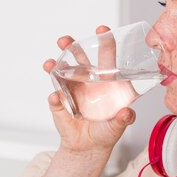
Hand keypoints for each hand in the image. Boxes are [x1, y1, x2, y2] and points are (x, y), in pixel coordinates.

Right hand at [43, 25, 136, 154]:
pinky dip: (55, 98)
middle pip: (78, 58)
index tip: (102, 30)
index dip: (104, 42)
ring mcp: (71, 91)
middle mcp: (87, 81)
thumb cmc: (107, 130)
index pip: (105, 57)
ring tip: (50, 64)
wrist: (89, 147)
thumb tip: (126, 113)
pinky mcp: (60, 105)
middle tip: (64, 40)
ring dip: (55, 67)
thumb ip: (124, 119)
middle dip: (71, 46)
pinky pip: (56, 99)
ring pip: (61, 73)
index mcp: (104, 80)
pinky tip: (56, 98)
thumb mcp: (119, 125)